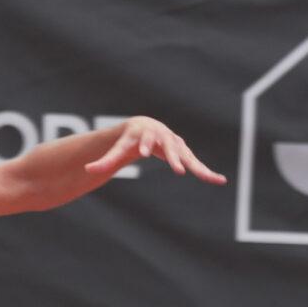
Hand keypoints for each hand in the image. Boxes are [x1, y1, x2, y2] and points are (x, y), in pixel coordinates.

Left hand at [84, 116, 225, 182]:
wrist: (146, 126)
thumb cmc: (130, 139)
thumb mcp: (118, 147)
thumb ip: (105, 161)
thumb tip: (87, 170)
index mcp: (145, 134)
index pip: (144, 140)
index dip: (145, 145)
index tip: (144, 153)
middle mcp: (163, 137)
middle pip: (169, 147)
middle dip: (173, 158)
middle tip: (178, 169)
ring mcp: (176, 144)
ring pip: (187, 156)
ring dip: (197, 167)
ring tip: (209, 178)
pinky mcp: (184, 153)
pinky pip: (196, 164)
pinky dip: (206, 172)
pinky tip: (219, 180)